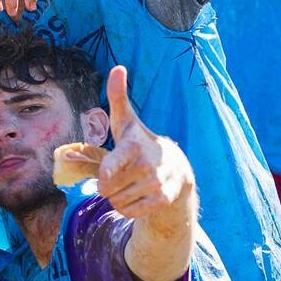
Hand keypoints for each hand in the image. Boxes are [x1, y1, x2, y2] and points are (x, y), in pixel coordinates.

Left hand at [97, 65, 192, 218]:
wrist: (177, 169)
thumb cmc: (140, 142)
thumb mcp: (127, 121)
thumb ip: (117, 97)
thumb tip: (118, 68)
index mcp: (134, 145)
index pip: (117, 160)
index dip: (109, 169)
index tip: (104, 175)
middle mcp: (147, 165)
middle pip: (106, 187)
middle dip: (106, 185)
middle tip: (119, 175)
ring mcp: (156, 184)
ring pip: (115, 201)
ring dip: (115, 197)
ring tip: (129, 183)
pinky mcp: (162, 201)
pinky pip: (128, 212)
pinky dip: (126, 208)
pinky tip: (136, 196)